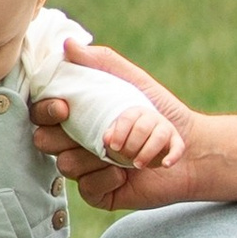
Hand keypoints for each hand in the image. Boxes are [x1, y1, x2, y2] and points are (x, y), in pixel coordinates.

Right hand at [30, 35, 199, 210]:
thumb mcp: (134, 81)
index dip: (46, 110)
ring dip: (98, 156)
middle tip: (95, 133)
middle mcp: (77, 142)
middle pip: (45, 141)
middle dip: (64, 137)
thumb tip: (68, 44)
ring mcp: (87, 168)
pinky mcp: (100, 193)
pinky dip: (108, 178)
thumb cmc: (163, 113)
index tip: (64, 107)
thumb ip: (102, 62)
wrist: (193, 149)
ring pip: (67, 165)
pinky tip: (126, 173)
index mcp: (79, 116)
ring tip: (127, 152)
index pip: (43, 113)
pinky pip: (87, 188)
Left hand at [99, 99, 184, 171]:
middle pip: (142, 128)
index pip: (127, 118)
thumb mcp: (117, 141)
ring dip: (147, 152)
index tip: (114, 148)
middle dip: (132, 145)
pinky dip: (173, 156)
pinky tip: (165, 165)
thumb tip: (106, 139)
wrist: (151, 150)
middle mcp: (151, 118)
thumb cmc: (128, 146)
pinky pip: (178, 147)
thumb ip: (111, 137)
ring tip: (137, 165)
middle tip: (125, 158)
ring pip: (159, 136)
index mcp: (134, 113)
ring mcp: (165, 129)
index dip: (119, 133)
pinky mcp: (176, 142)